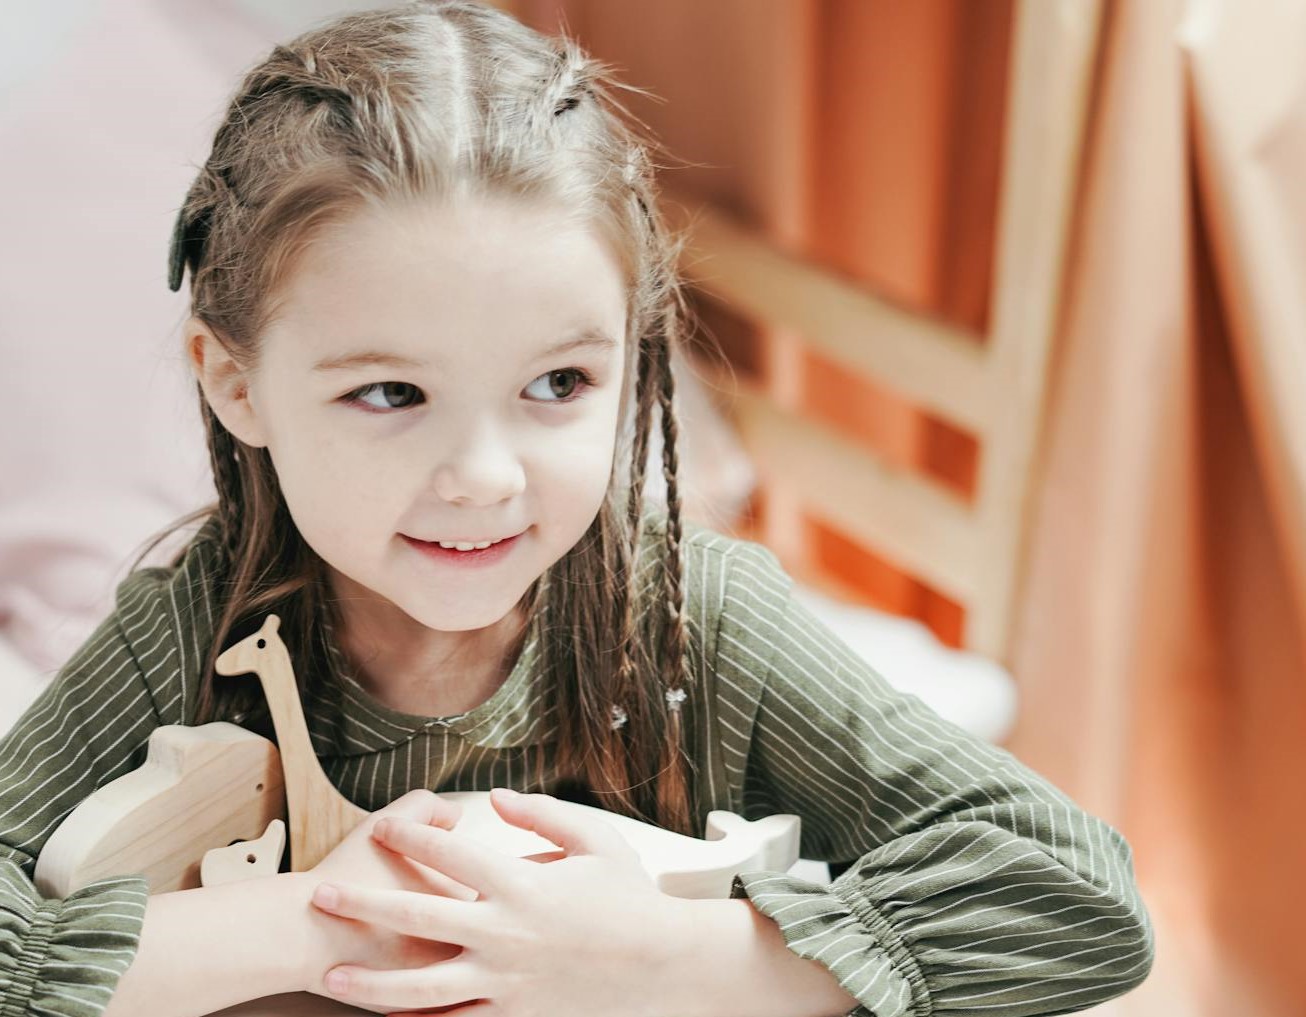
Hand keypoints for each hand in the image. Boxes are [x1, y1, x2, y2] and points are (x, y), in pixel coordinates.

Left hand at [309, 787, 685, 1016]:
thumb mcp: (595, 842)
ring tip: (332, 977)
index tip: (383, 822)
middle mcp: (504, 935)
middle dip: (364, 905)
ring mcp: (505, 980)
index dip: (411, 834)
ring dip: (372, 983)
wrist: (660, 965)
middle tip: (323, 896)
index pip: (450, 855)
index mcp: (521, 886)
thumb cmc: (630, 898)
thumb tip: (496, 798)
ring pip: (423, 989)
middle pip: (418, 917)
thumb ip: (543, 815)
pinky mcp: (515, 1013)